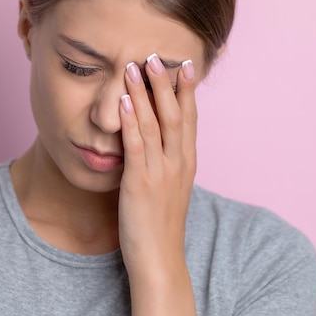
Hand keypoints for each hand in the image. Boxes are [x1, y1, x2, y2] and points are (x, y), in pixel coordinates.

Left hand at [118, 53, 197, 276]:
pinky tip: (125, 101)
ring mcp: (161, 172)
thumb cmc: (161, 226)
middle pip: (175, 114)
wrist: (160, 260)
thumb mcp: (171, 189)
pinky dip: (132, 121)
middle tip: (158, 55)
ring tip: (136, 66)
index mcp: (187, 163)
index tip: (184, 64)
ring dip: (145, 93)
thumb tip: (158, 144)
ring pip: (155, 124)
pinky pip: (136, 145)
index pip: (189, 119)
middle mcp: (178, 163)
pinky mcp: (140, 183)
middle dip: (166, 83)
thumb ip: (167, 164)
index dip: (187, 90)